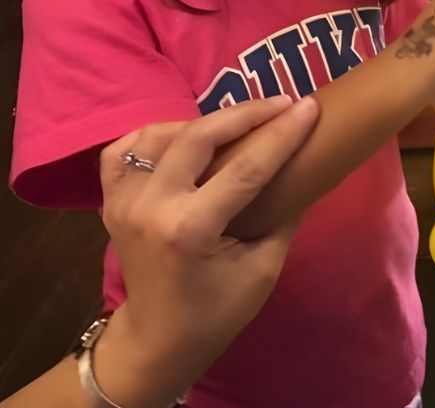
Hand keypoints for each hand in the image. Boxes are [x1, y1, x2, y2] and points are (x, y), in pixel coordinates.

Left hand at [92, 97, 319, 407]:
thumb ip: (284, 215)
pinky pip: (125, 149)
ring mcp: (124, 202)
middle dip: (247, 112)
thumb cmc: (215, 313)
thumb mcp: (263, 269)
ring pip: (162, 134)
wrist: (155, 343)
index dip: (282, 133)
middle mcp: (151, 207)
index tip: (310, 106)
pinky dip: (156, 135)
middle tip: (283, 102)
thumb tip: (306, 168)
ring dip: (204, 121)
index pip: (245, 167)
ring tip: (238, 123)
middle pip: (200, 136)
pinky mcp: (111, 201)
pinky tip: (184, 136)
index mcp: (189, 230)